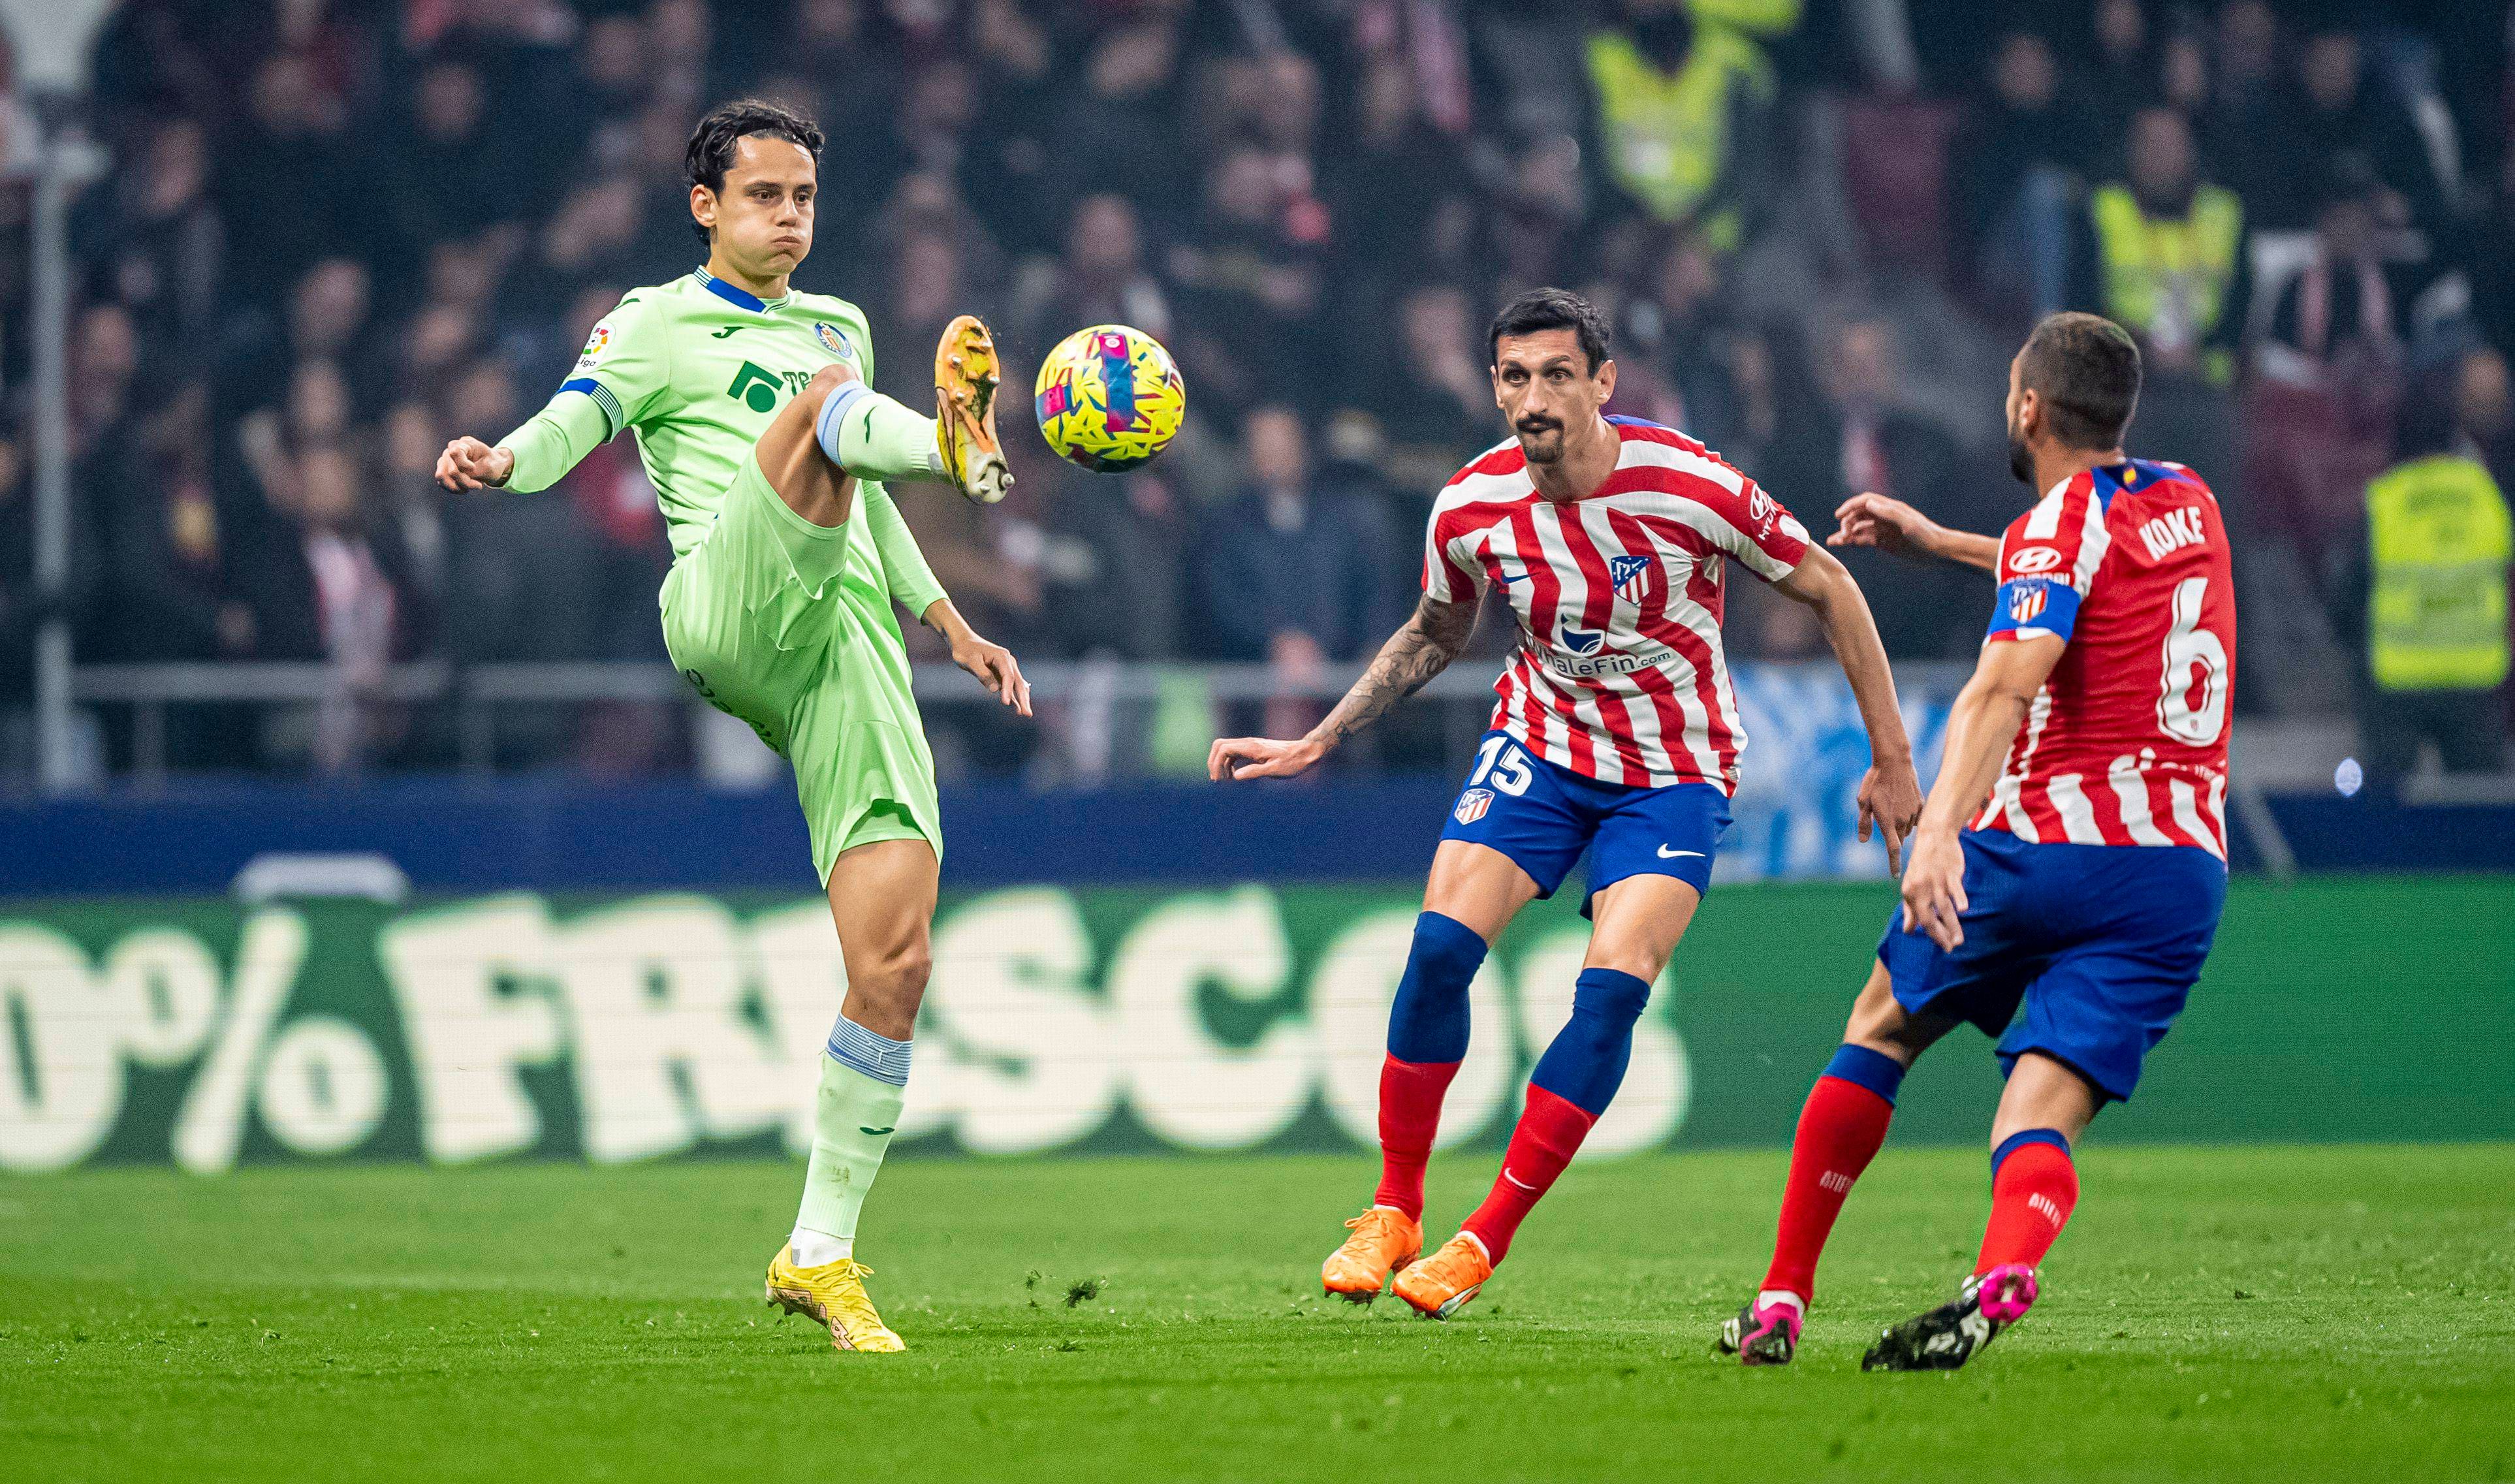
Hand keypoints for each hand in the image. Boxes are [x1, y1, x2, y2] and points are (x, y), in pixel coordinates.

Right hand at [436, 437, 512, 491]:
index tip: (474, 468)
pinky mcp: (444, 469)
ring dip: (457, 486)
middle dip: (463, 480)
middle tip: (478, 485)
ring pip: (441, 475)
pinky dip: (454, 488)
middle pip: (448, 467)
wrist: (492, 466)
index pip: (455, 452)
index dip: (463, 464)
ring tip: (470, 489)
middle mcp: (452, 449)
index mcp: (466, 443)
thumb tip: (451, 474)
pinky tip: (465, 489)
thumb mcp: (491, 467)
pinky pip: (442, 482)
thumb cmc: (493, 464)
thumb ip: (472, 471)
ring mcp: (446, 459)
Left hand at [949, 629, 1031, 715]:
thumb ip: (983, 674)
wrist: (963, 642)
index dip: (1008, 690)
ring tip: (1026, 714)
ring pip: (1018, 685)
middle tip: (1027, 714)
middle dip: (1023, 699)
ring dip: (1022, 699)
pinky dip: (1015, 697)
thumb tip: (995, 689)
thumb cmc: (965, 650)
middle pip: (1018, 682)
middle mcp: (1008, 662)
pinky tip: (1018, 708)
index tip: (1006, 703)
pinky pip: (1011, 687)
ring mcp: (1007, 668)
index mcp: (1002, 657)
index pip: (1008, 676)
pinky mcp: (1002, 674)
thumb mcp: (971, 661)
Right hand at [1208, 735, 1324, 781]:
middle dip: (1214, 762)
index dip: (1216, 763)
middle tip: (1217, 780)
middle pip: (1219, 745)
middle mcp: (1248, 743)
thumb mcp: (1274, 770)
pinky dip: (1228, 763)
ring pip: (1225, 749)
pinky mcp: (1253, 750)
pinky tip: (1233, 776)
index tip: (1221, 780)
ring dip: (1220, 763)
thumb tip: (1235, 777)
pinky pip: (1234, 753)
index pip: (1223, 748)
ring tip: (1224, 781)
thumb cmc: (1293, 762)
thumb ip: (1254, 772)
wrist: (1305, 753)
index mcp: (1251, 747)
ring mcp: (1250, 745)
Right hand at [1828, 492, 1935, 556]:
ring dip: (1845, 533)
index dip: (1850, 506)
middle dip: (1847, 522)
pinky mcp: (1883, 542)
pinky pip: (1863, 539)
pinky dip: (1852, 541)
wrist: (1938, 551)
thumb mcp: (1908, 523)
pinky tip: (1842, 544)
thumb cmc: (1926, 535)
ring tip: (1834, 542)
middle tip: (1843, 535)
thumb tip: (1868, 503)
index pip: (1865, 501)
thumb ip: (1889, 512)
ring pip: (1858, 528)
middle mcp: (1884, 517)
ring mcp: (1882, 530)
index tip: (1838, 515)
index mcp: (1890, 509)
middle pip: (1859, 514)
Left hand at [1856, 759, 1924, 872]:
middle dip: (1893, 836)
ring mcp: (1914, 812)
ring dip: (1900, 825)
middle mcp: (1903, 821)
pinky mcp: (1921, 804)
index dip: (1893, 864)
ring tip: (1891, 806)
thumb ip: (1864, 823)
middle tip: (1884, 819)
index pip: (1892, 850)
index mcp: (1888, 822)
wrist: (1894, 762)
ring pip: (1907, 829)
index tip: (1894, 876)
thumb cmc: (1874, 781)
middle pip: (1899, 838)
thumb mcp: (1863, 802)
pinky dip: (1909, 816)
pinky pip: (1916, 817)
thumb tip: (1864, 840)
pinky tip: (1902, 802)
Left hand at [1898, 827, 1968, 950]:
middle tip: (1951, 948)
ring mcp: (1936, 881)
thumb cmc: (1923, 863)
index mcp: (1910, 893)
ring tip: (1959, 940)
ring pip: (1944, 908)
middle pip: (1931, 917)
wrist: (1934, 836)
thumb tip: (1908, 931)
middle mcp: (1921, 889)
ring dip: (1952, 925)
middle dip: (1941, 935)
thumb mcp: (1911, 885)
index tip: (1944, 946)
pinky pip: (1955, 888)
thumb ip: (1910, 910)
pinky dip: (1959, 898)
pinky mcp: (1950, 873)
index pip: (1922, 920)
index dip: (1933, 935)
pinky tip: (1963, 910)